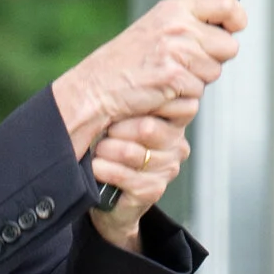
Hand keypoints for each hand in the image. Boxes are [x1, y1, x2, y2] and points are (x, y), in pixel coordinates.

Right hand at [53, 0, 244, 154]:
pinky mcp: (174, 77)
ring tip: (165, 80)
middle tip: (184, 66)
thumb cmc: (124, 64)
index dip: (237, 18)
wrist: (94, 88)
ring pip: (214, 74)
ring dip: (195, 83)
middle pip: (228, 46)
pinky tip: (159, 93)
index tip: (237, 26)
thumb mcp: (155, 30)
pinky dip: (180, 100)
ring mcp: (177, 51)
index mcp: (174, 9)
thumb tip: (227, 35)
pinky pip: (197, 96)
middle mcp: (178, 25)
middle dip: (212, 61)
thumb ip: (188, 27)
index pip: (225, 3)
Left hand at [88, 112, 189, 246]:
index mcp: (174, 122)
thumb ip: (132, 101)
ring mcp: (167, 169)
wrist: (105, 194)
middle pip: (147, 127)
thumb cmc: (112, 150)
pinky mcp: (153, 190)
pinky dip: (103, 170)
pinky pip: (124, 175)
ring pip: (131, 152)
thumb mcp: (122, 118)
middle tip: (105, 134)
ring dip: (106, 151)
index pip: (173, 104)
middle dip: (116, 130)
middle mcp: (176, 145)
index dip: (140, 105)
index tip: (118, 110)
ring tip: (99, 152)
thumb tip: (126, 79)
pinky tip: (96, 167)